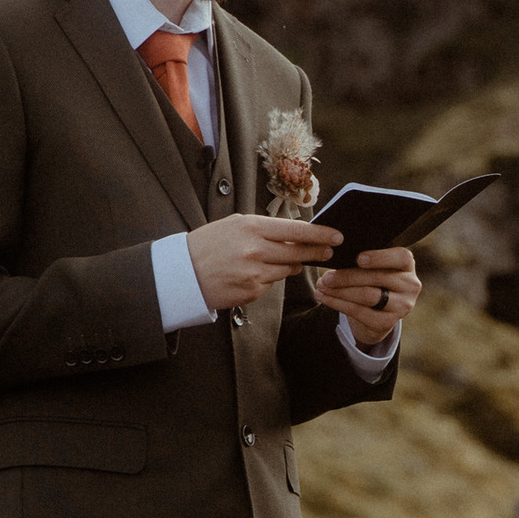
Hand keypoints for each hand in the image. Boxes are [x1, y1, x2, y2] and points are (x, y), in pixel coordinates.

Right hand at [187, 215, 343, 310]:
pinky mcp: (252, 292)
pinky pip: (272, 283)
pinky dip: (270, 278)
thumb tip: (295, 233)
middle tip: (330, 252)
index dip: (321, 234)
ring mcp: (254, 273)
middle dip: (317, 252)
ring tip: (288, 260)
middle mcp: (255, 250)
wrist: (182, 273)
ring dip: (292, 265)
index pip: (297, 230)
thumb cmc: (208, 245)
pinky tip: (255, 273)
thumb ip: (265, 228)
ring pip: (288, 269)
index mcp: (251, 227)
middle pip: (298, 252)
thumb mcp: (234, 225)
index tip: (336, 235)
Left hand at [314, 245, 420, 340]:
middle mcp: (410, 285)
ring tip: (322, 286)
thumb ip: (364, 259)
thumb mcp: (375, 266)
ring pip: (367, 296)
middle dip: (348, 276)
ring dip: (340, 291)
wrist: (378, 310)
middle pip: (377, 278)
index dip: (380, 258)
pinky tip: (324, 297)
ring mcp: (402, 306)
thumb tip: (336, 255)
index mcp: (407, 265)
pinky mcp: (388, 322)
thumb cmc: (373, 278)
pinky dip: (338, 303)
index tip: (358, 259)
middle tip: (326, 277)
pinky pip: (359, 312)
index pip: (400, 258)